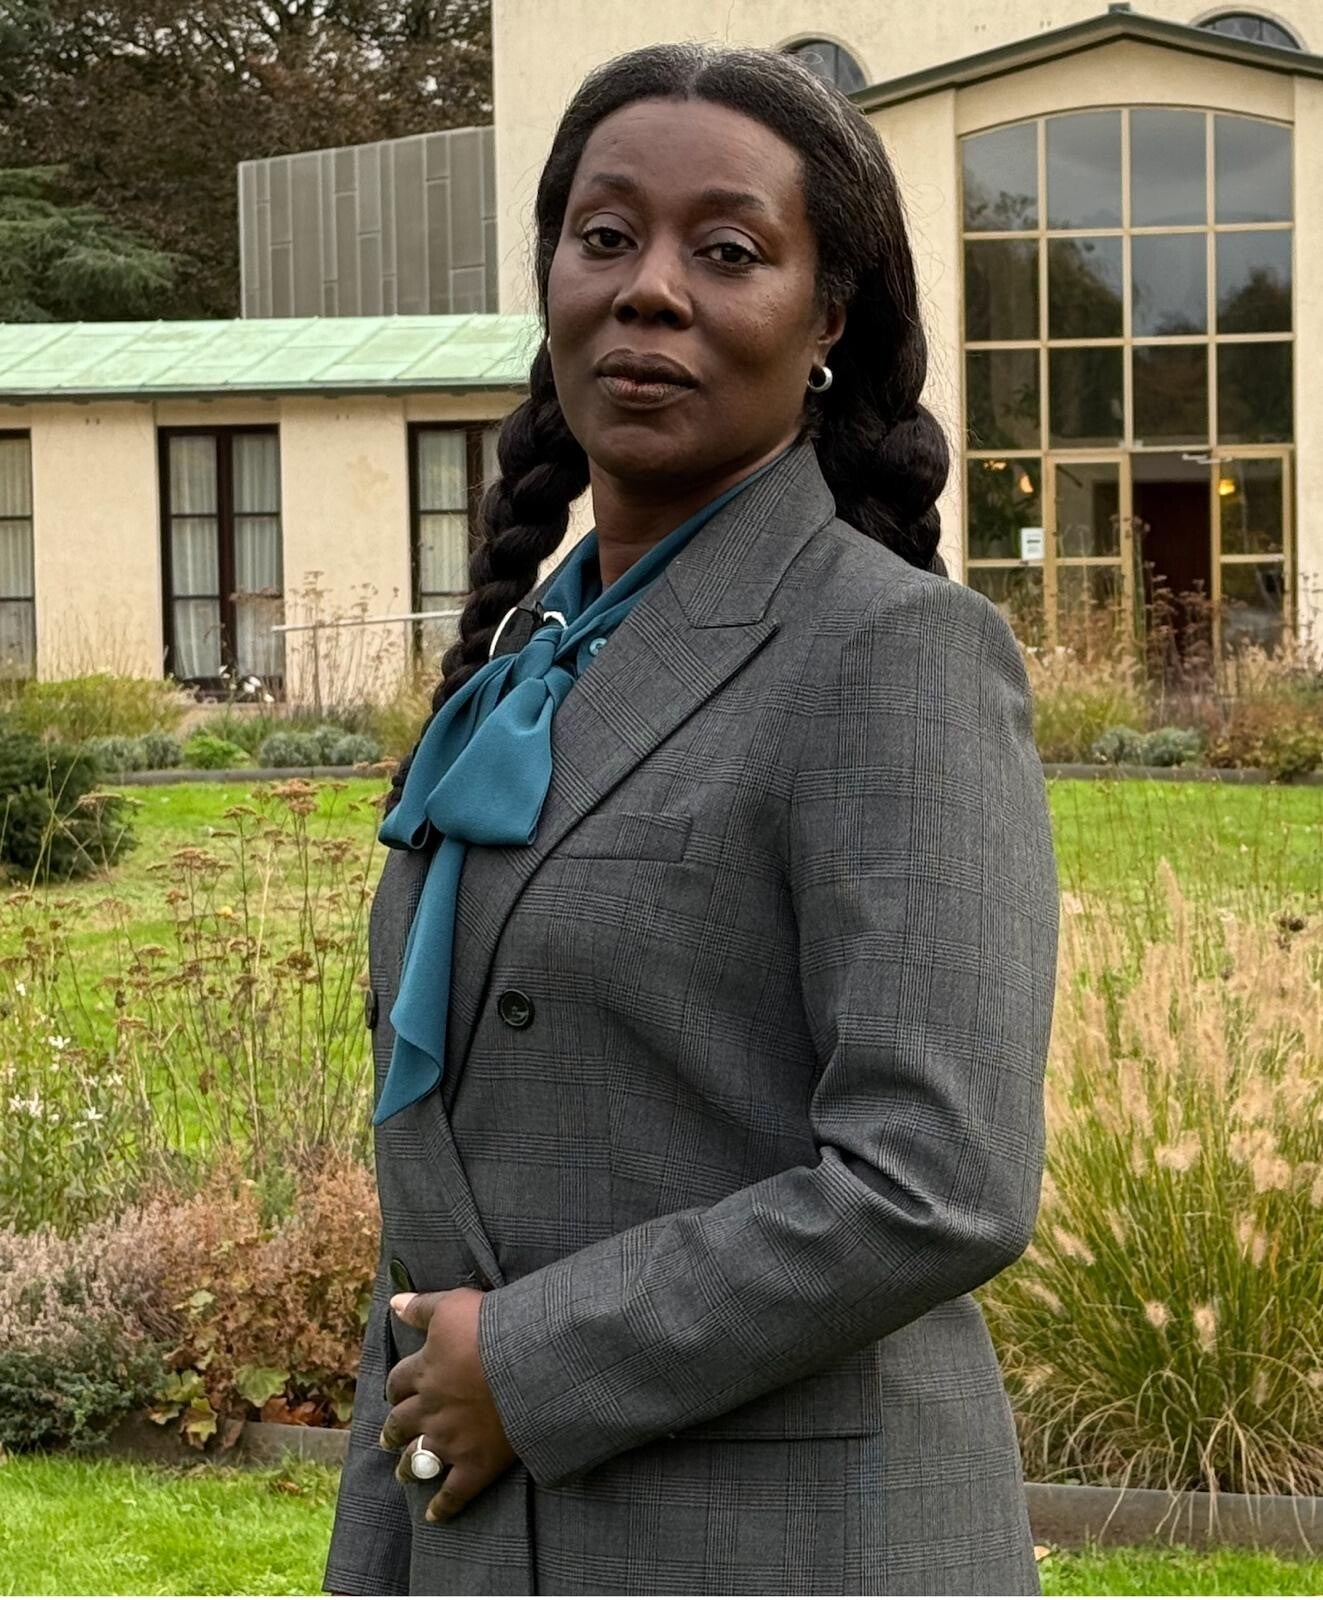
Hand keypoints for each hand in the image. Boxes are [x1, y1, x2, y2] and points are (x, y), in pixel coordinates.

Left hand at [378, 1286, 516, 1523]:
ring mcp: (451, 1440)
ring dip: (407, 1466)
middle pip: (400, 1423)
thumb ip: (421, 1307)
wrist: (527, 1363)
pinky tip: (433, 1516)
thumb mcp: (452, 1306)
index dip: (395, 1387)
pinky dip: (442, 1507)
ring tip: (402, 1472)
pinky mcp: (475, 1464)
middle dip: (393, 1430)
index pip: (397, 1382)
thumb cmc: (491, 1328)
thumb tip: (393, 1302)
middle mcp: (430, 1409)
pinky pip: (453, 1493)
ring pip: (417, 1459)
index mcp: (424, 1372)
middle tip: (387, 1437)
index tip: (395, 1391)